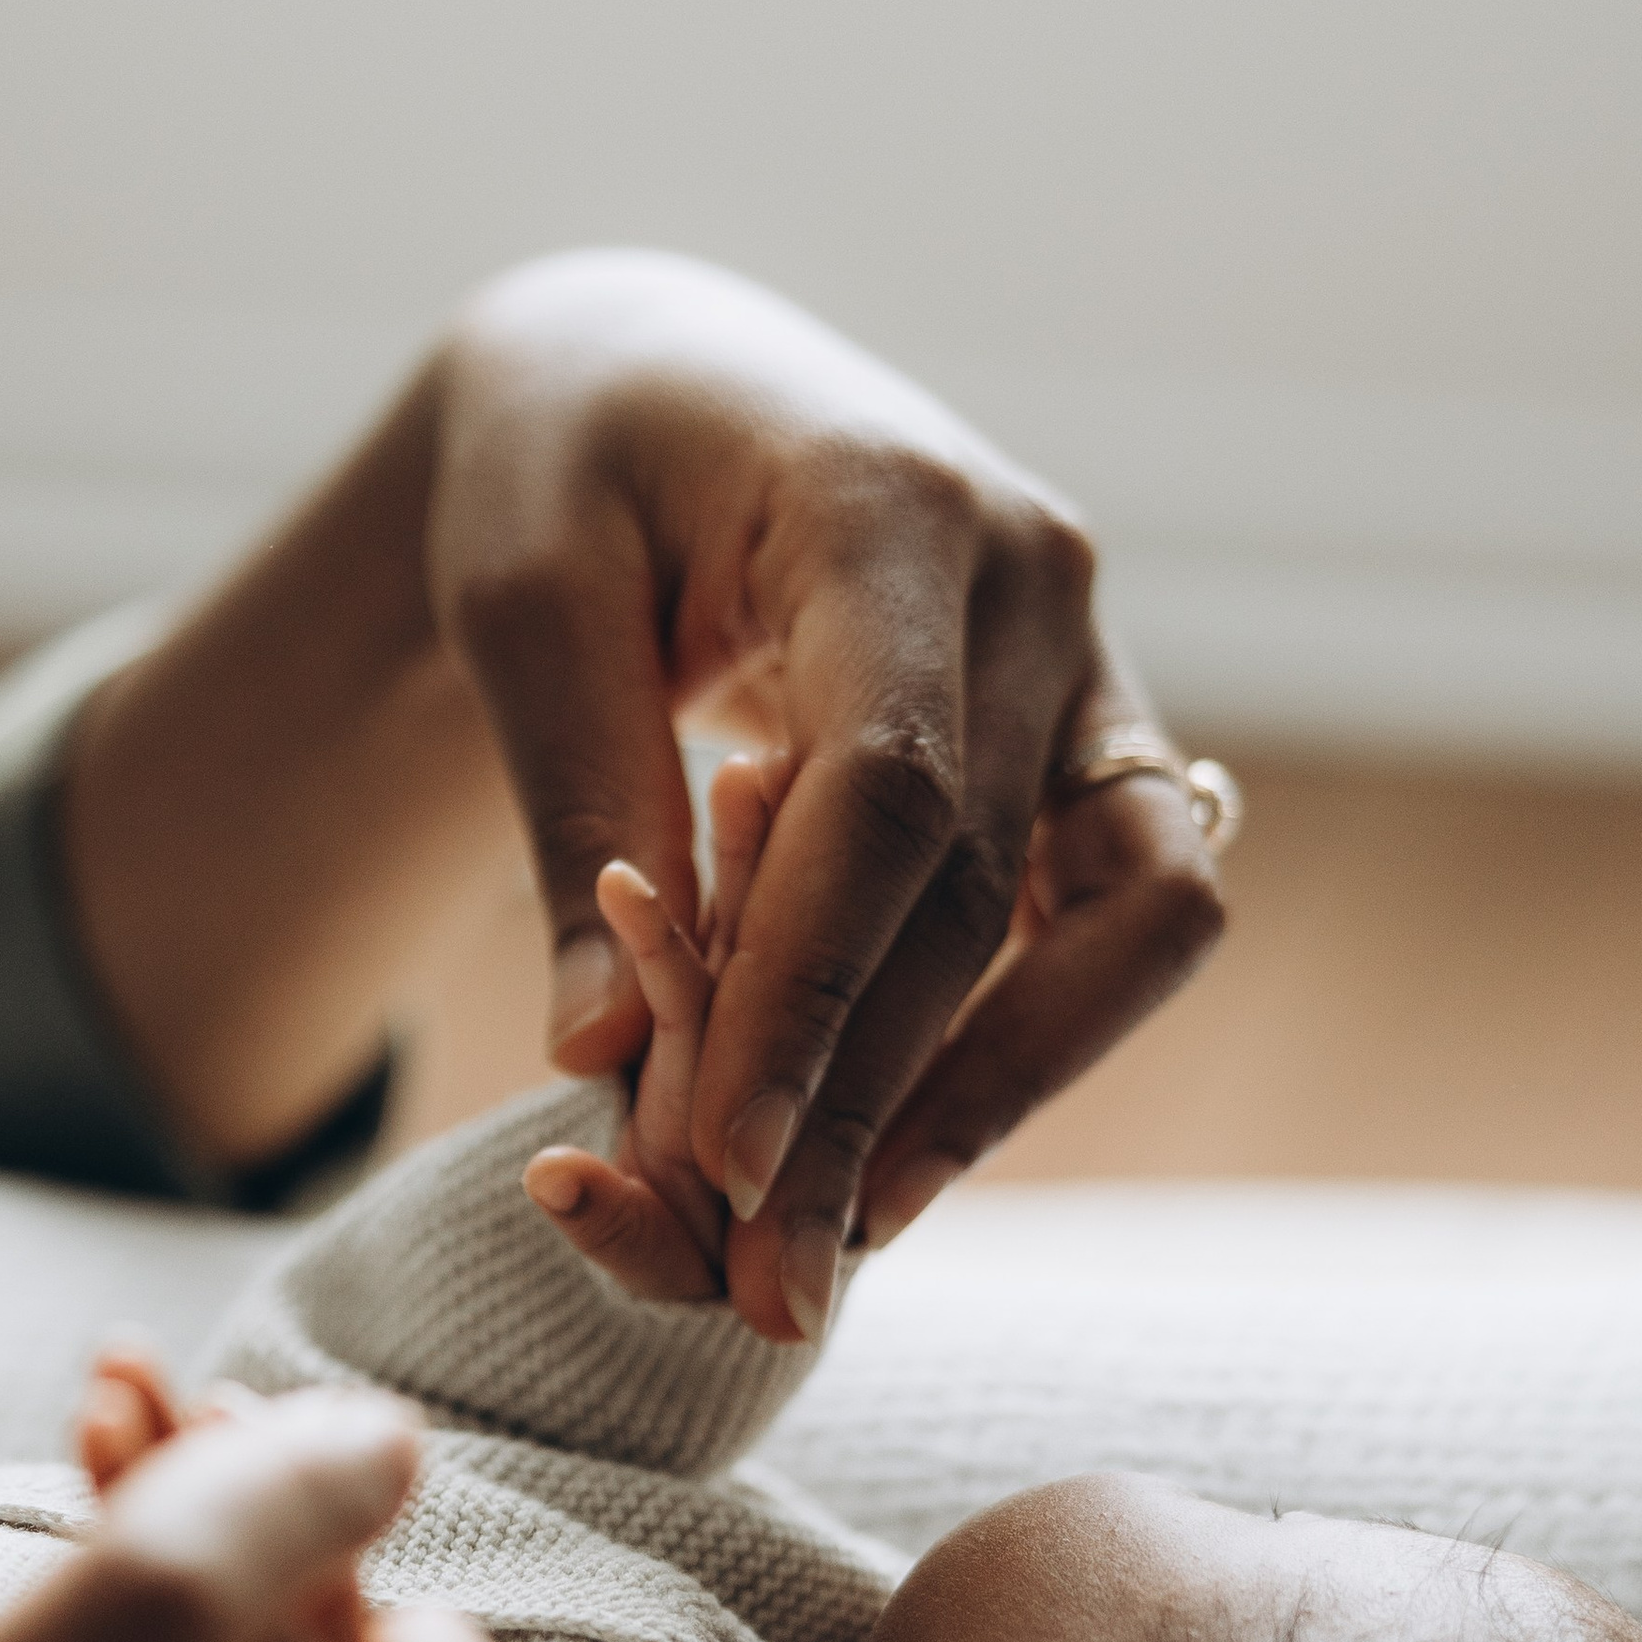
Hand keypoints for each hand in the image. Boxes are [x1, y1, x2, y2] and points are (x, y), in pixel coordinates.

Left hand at [428, 253, 1225, 1341]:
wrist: (650, 370)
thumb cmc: (564, 464)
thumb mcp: (523, 603)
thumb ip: (580, 815)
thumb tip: (600, 1060)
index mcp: (891, 505)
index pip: (887, 792)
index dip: (813, 993)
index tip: (723, 1160)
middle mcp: (1037, 577)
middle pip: (978, 888)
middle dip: (869, 1095)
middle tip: (754, 1271)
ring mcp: (1093, 656)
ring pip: (1109, 926)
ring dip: (983, 1097)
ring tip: (842, 1245)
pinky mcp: (1094, 737)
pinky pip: (1118, 919)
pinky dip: (1028, 1044)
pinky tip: (903, 1162)